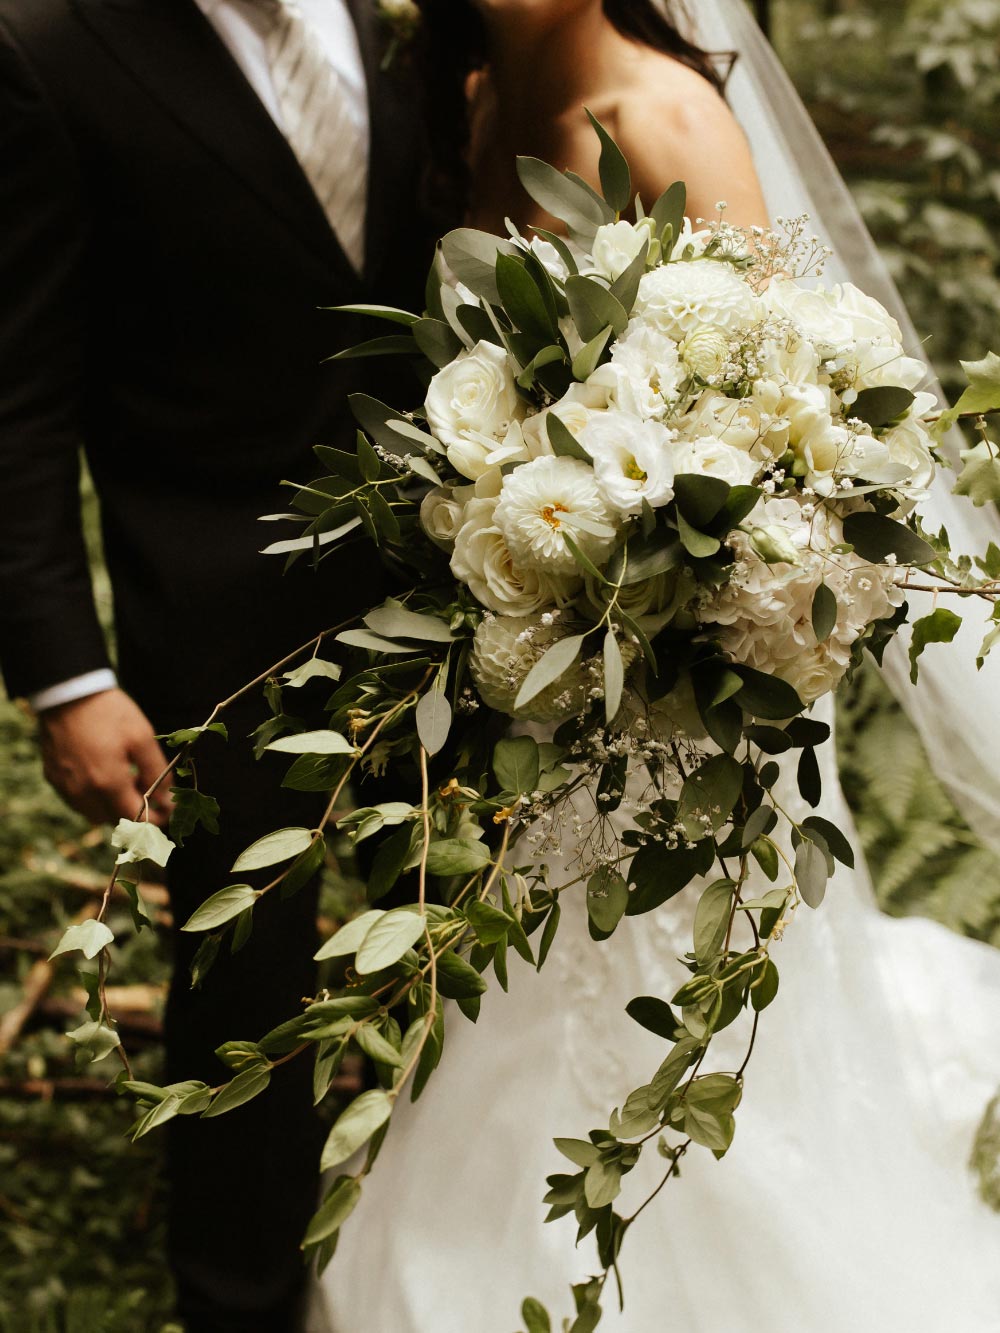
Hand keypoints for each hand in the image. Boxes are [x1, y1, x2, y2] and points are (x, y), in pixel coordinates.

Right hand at [37, 688, 173, 827]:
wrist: (68, 693)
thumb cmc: (109, 712)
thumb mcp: (142, 737)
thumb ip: (156, 772)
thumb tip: (167, 800)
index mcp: (108, 783)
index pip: (135, 818)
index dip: (154, 819)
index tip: (166, 811)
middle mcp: (83, 792)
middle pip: (114, 819)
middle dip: (133, 811)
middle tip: (146, 789)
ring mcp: (65, 787)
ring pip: (93, 814)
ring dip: (111, 806)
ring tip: (124, 781)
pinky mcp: (53, 778)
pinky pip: (77, 801)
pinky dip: (92, 797)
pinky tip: (101, 775)